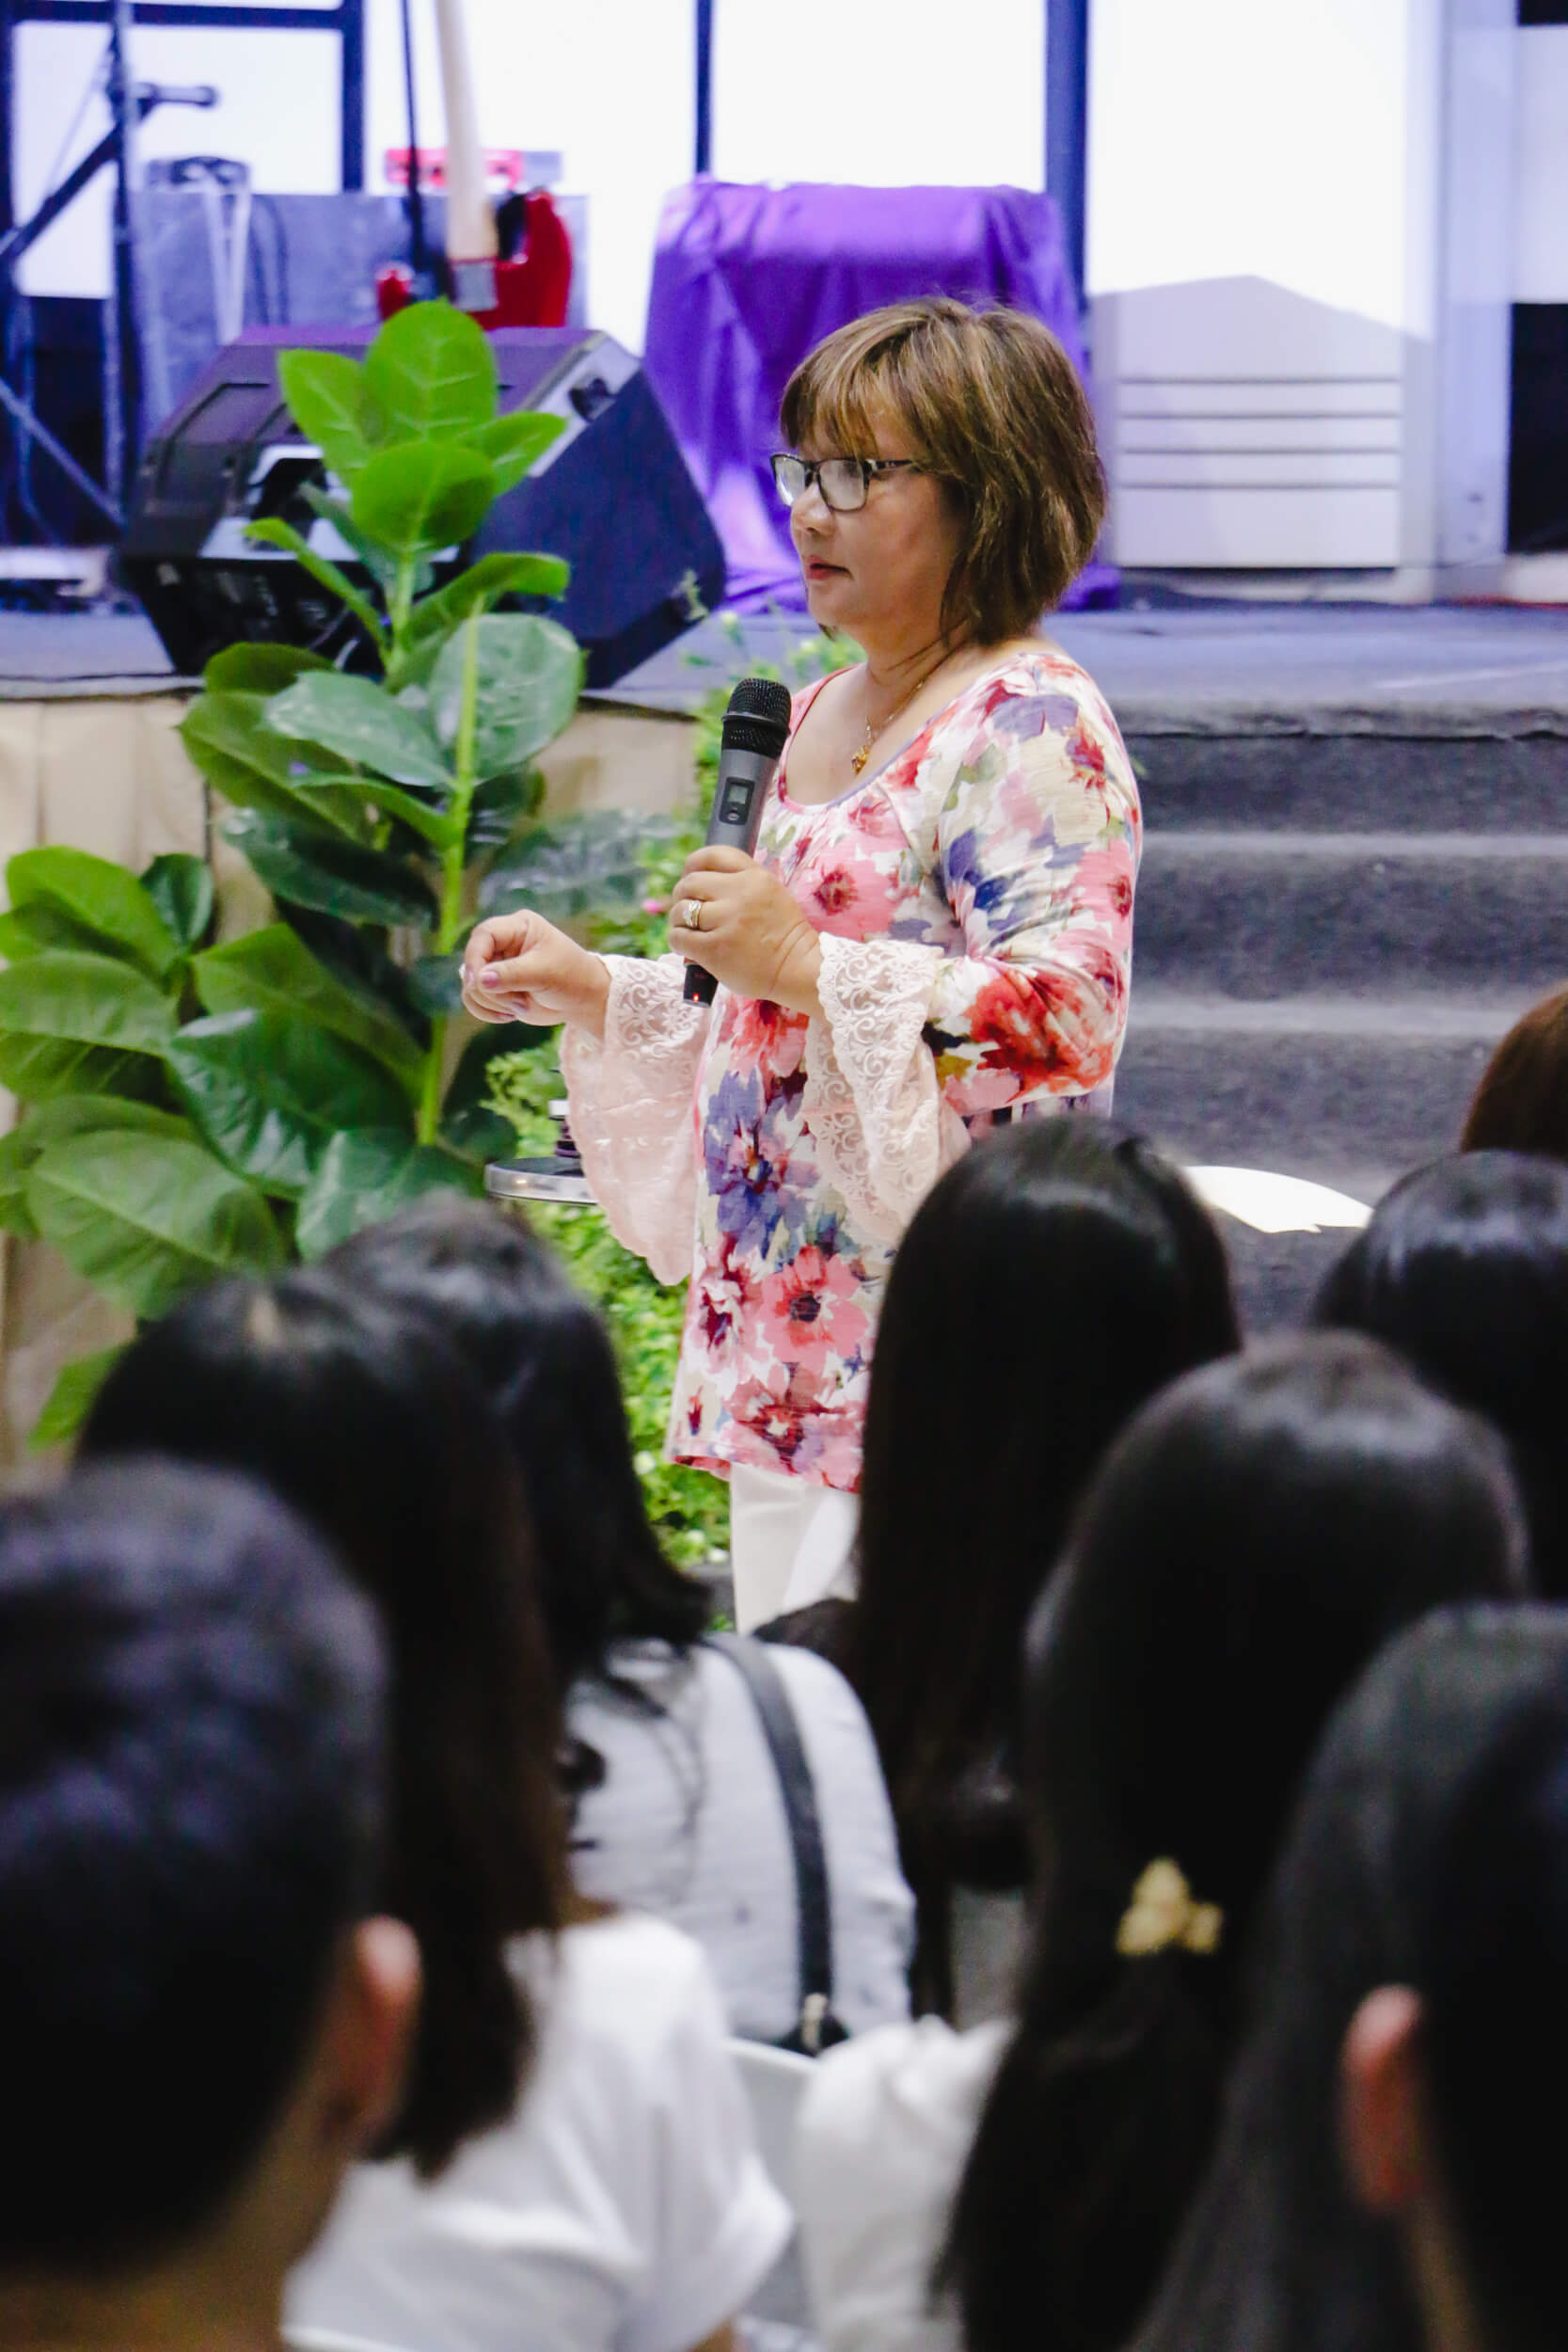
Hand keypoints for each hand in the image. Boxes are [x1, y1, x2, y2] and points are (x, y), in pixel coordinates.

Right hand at [460, 910, 610, 1038]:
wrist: (583, 999)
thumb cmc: (571, 976)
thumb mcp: (545, 972)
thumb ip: (511, 974)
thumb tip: (479, 980)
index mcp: (517, 927)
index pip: (483, 935)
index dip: (475, 957)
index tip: (478, 981)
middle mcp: (502, 944)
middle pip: (473, 963)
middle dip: (491, 989)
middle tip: (519, 1002)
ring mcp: (496, 967)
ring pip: (471, 985)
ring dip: (491, 1002)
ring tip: (520, 1007)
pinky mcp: (495, 989)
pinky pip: (474, 1001)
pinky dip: (487, 1011)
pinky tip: (510, 1015)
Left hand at [670, 848, 823, 1015]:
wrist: (798, 969)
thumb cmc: (783, 936)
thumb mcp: (771, 894)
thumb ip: (742, 883)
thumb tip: (698, 882)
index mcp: (756, 876)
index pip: (713, 855)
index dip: (694, 865)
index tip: (691, 876)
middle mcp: (741, 894)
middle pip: (691, 882)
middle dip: (682, 895)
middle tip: (686, 910)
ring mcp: (727, 921)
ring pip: (681, 910)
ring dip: (678, 920)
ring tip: (688, 930)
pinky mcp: (715, 948)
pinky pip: (679, 937)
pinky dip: (678, 941)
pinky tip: (687, 947)